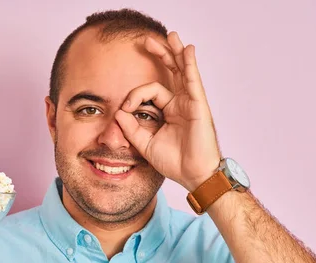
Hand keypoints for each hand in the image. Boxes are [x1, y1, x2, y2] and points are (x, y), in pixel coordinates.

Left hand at [115, 31, 221, 191]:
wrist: (192, 175)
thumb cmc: (174, 162)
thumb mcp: (145, 144)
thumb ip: (130, 128)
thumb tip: (117, 111)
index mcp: (169, 111)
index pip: (150, 92)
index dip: (134, 96)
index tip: (125, 109)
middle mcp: (180, 103)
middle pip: (170, 72)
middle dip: (160, 54)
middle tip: (146, 40)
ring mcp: (190, 102)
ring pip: (182, 71)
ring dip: (175, 52)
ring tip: (170, 35)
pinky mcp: (198, 105)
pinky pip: (193, 80)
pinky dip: (189, 64)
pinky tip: (187, 49)